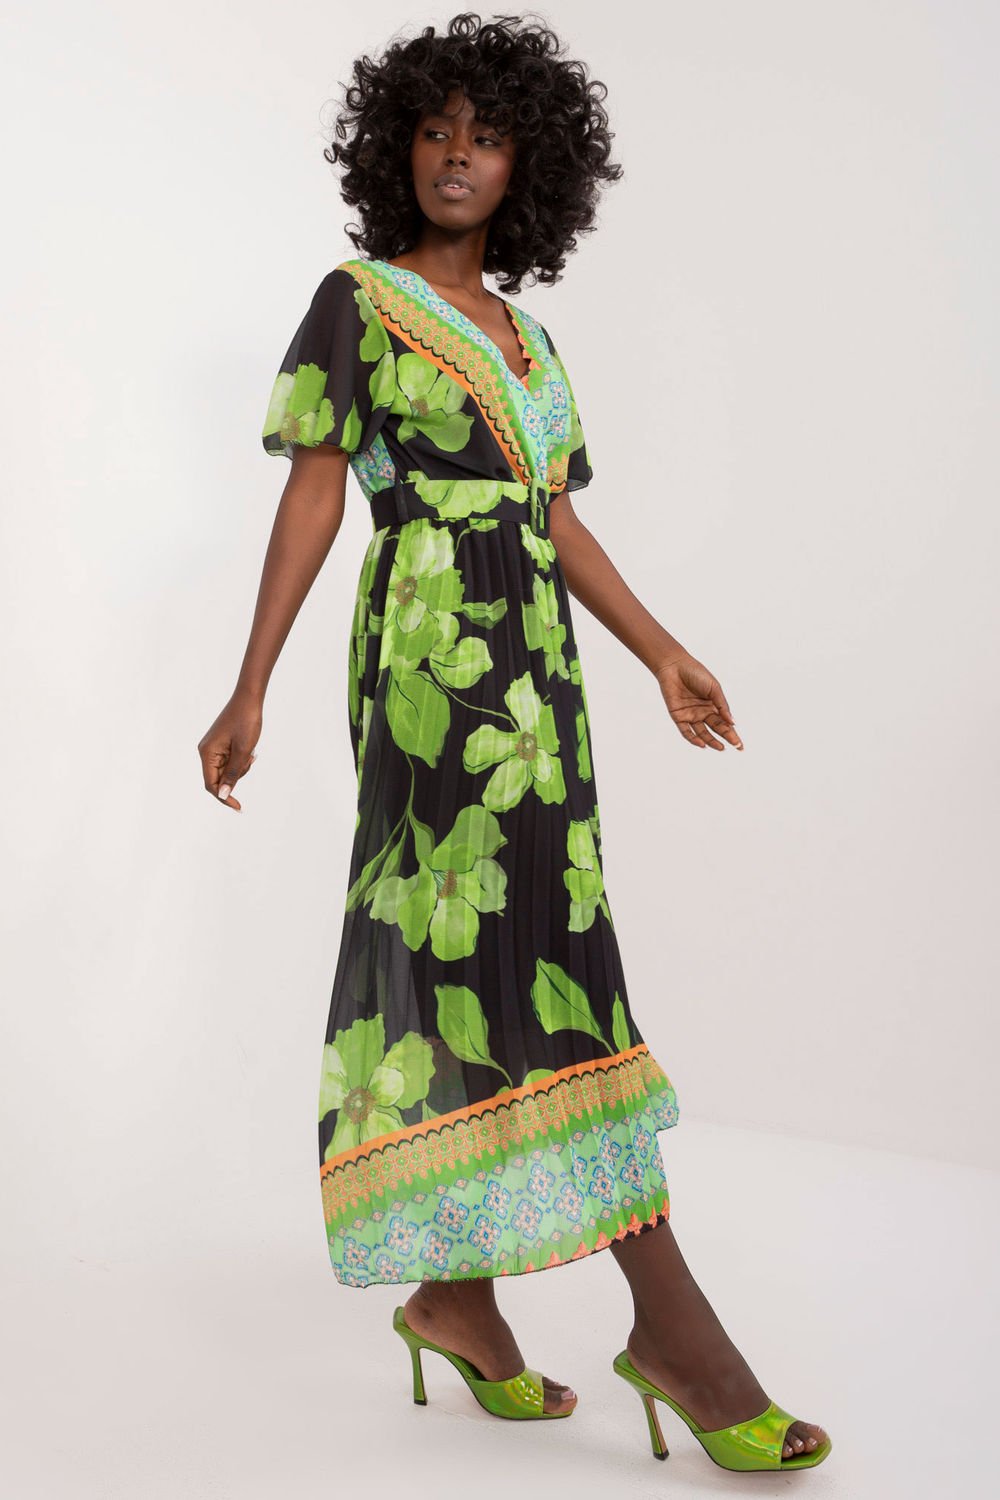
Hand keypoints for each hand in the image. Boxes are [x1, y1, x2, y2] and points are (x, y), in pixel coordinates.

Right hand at [197, 688, 263, 809]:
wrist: (249, 698)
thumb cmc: (246, 721)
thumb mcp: (243, 751)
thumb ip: (233, 774)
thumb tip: (222, 795)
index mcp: (207, 753)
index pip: (211, 785)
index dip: (224, 797)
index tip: (239, 807)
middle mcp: (206, 751)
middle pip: (218, 778)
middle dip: (236, 777)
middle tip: (250, 759)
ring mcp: (213, 748)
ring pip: (226, 771)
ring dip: (240, 768)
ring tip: (251, 752)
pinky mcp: (220, 745)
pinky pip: (229, 761)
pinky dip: (240, 760)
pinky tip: (250, 750)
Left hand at [654, 652, 742, 750]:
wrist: (675, 666)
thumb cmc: (696, 673)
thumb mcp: (714, 688)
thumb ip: (722, 705)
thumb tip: (732, 722)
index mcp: (713, 705)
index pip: (725, 722)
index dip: (732, 733)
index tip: (740, 745)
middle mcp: (703, 712)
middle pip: (716, 728)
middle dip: (726, 737)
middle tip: (736, 745)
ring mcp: (691, 715)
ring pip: (702, 733)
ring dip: (711, 741)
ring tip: (720, 747)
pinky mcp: (678, 716)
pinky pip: (686, 731)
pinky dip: (693, 738)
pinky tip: (702, 744)